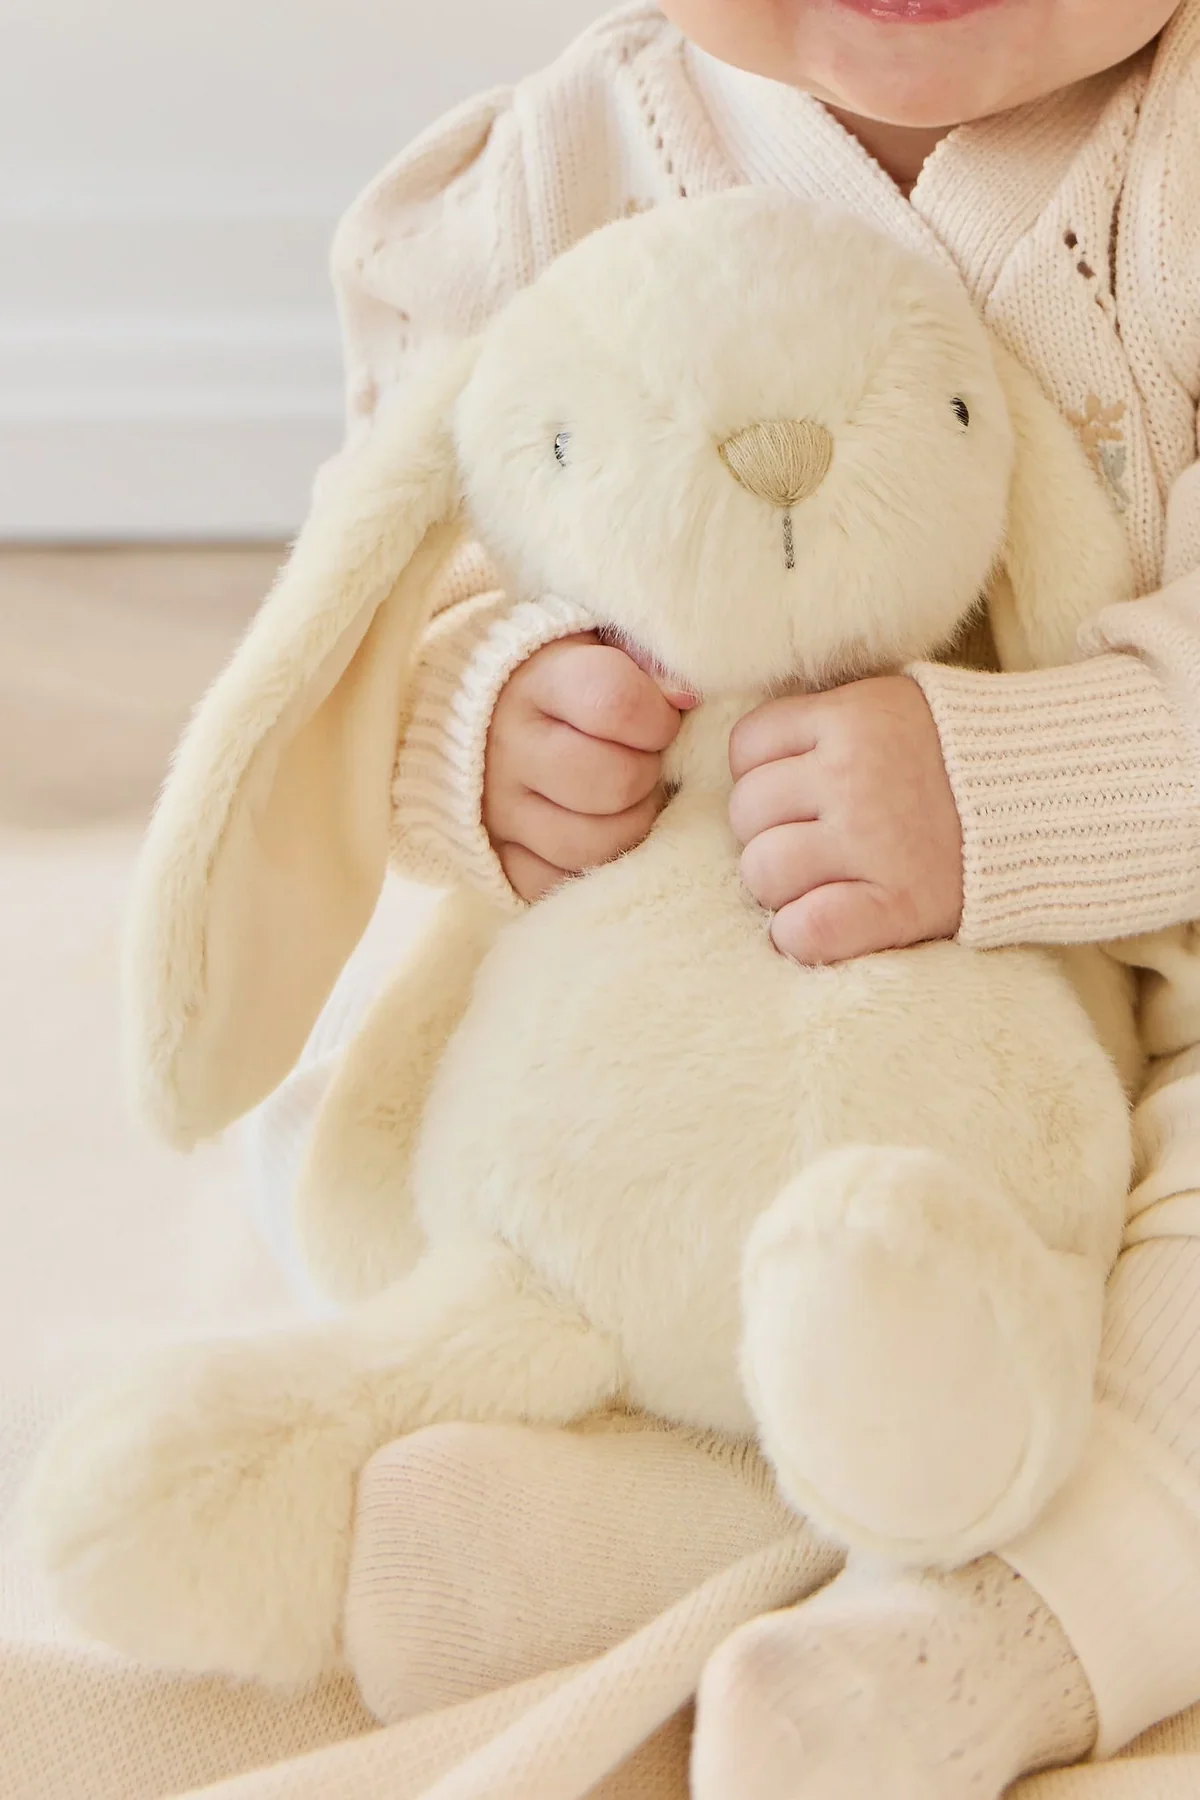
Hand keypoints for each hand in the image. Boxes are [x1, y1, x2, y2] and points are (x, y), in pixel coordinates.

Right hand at [484, 634, 686, 901]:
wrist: (472, 709)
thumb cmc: (561, 671)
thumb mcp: (597, 639)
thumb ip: (645, 653)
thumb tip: (687, 696)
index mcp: (537, 680)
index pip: (615, 703)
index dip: (658, 718)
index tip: (660, 720)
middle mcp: (508, 746)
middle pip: (613, 782)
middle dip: (647, 775)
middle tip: (642, 762)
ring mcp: (498, 808)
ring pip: (593, 844)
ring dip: (630, 825)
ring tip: (625, 799)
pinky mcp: (494, 855)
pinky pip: (556, 884)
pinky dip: (589, 867)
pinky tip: (595, 830)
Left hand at [729, 675, 962, 964]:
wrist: (1055, 799)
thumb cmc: (959, 755)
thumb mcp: (892, 704)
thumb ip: (827, 718)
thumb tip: (753, 750)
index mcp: (852, 718)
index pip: (748, 746)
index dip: (760, 772)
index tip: (793, 788)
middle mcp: (854, 776)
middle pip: (747, 811)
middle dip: (767, 829)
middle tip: (809, 839)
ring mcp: (874, 843)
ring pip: (762, 871)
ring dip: (778, 886)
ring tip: (816, 881)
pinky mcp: (899, 905)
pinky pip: (805, 930)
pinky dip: (797, 935)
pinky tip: (818, 923)